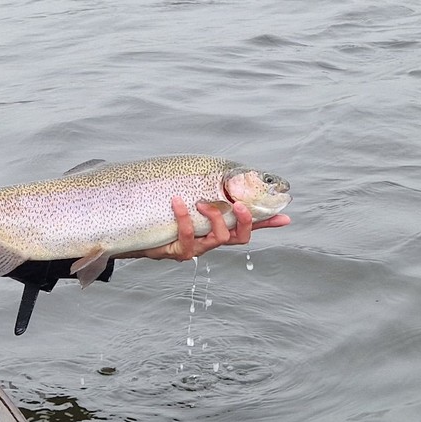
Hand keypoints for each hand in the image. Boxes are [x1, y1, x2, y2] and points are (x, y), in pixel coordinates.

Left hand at [121, 195, 290, 261]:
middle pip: (240, 237)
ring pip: (218, 238)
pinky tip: (177, 201)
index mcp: (218, 226)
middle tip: (241, 205)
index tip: (285, 216)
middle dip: (245, 220)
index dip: (268, 222)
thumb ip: (205, 188)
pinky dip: (184, 217)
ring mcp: (197, 247)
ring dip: (213, 216)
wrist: (134, 229)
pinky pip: (188, 236)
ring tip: (201, 201)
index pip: (250, 225)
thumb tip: (221, 170)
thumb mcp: (186, 196)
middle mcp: (212, 239)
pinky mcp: (179, 251)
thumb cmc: (163, 211)